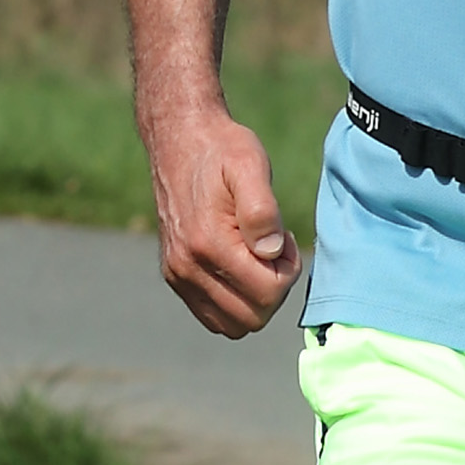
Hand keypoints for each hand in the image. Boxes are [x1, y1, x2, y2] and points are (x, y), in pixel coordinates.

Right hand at [146, 108, 301, 338]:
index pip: (267, 293)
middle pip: (252, 317)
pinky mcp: (175, 276)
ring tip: (258, 258)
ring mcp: (178, 275)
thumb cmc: (222, 150)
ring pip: (233, 324)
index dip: (288, 271)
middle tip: (274, 249)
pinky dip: (235, 302)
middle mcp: (187, 267)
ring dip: (256, 299)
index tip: (284, 239)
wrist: (179, 139)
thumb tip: (271, 251)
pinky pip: (213, 316)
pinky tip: (241, 265)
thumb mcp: (250, 165)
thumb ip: (261, 210)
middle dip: (274, 288)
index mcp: (208, 243)